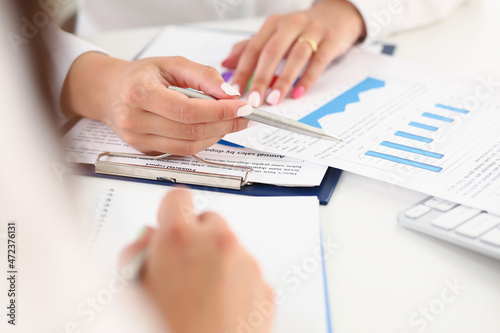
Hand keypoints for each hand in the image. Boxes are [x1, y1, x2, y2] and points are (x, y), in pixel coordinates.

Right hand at [62, 54, 251, 154]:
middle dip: (224, 125)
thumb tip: (230, 93)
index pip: (188, 110)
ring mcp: (138, 139)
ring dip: (216, 136)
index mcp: (140, 92)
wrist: (109, 91)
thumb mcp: (171, 64)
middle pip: (191, 131)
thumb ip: (203, 75)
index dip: (220, 111)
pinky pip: (181, 151)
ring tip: (230, 122)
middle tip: (243, 116)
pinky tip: (211, 129)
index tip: (242, 106)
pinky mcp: (144, 150)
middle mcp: (135, 119)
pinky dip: (202, 142)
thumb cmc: (140, 75)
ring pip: (188, 146)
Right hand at [121, 189, 273, 332]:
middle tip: (183, 267)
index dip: (171, 212)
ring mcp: (247, 265)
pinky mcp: (265, 287)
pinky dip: (236, 282)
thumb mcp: (130, 290)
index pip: (178, 198)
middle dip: (196, 237)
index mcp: (179, 238)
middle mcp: (218, 243)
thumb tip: (150, 239)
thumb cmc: (166, 330)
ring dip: (218, 261)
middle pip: (209, 219)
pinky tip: (219, 308)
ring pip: (231, 246)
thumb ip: (137, 252)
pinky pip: (248, 272)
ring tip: (201, 296)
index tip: (170, 222)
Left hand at [222, 0, 365, 106]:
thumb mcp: (274, 34)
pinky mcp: (331, 40)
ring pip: (295, 56)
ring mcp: (312, 31)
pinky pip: (318, 61)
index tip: (235, 91)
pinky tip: (298, 93)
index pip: (253, 49)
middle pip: (272, 52)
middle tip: (253, 100)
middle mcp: (291, 25)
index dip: (243, 71)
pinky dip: (308, 78)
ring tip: (274, 99)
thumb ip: (250, 48)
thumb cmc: (302, 29)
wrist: (337, 15)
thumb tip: (226, 63)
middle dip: (261, 78)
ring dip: (283, 80)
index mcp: (273, 24)